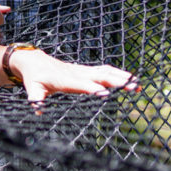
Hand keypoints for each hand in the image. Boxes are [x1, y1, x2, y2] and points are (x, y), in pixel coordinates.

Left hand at [6, 47, 138, 109]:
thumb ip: (36, 98)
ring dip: (122, 77)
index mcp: (64, 79)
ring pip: (105, 72)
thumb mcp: (32, 88)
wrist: (34, 61)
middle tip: (133, 88)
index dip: (92, 88)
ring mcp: (82, 70)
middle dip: (117, 82)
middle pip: (99, 77)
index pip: (80, 84)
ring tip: (138, 84)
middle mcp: (76, 73)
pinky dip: (118, 73)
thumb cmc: (34, 77)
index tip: (105, 93)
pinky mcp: (86, 69)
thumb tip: (37, 110)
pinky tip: (130, 79)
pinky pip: (104, 70)